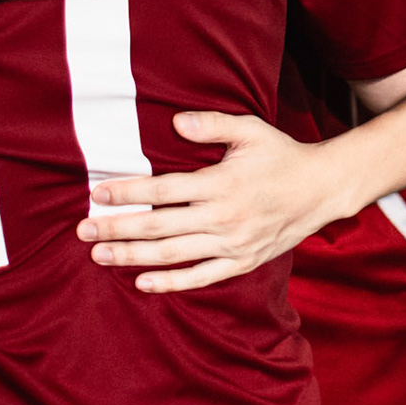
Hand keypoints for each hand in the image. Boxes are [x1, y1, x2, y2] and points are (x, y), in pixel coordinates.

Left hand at [75, 112, 351, 292]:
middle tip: (83, 230)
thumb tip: (174, 122)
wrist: (322, 189)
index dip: (126, 193)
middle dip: (117, 229)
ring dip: (133, 257)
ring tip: (100, 255)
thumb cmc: (280, 155)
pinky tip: (142, 282)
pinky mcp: (242, 262)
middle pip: (158, 227)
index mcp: (220, 184)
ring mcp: (232, 244)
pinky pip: (201, 277)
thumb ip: (211, 124)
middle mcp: (223, 218)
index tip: (96, 194)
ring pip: (173, 255)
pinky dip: (171, 282)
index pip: (162, 191)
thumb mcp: (250, 129)